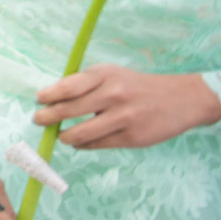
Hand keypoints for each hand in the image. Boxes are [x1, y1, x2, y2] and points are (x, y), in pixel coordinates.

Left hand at [34, 64, 220, 148]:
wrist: (181, 99)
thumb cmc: (137, 85)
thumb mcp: (112, 74)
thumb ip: (86, 84)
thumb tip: (53, 99)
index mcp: (105, 75)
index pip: (68, 87)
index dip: (49, 95)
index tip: (39, 100)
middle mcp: (113, 95)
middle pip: (69, 110)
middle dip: (48, 118)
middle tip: (39, 120)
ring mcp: (123, 118)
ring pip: (80, 133)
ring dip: (64, 136)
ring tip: (60, 135)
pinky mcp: (132, 138)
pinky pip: (98, 144)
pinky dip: (83, 145)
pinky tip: (79, 142)